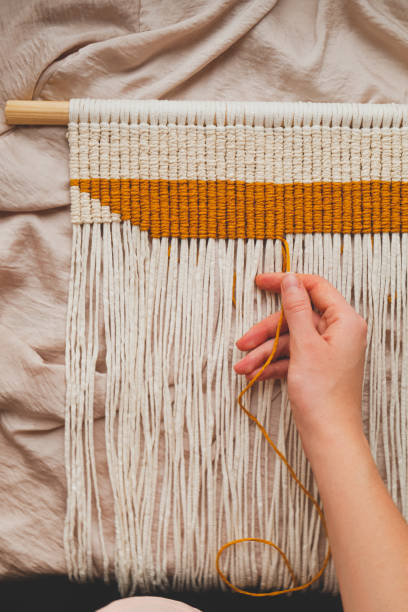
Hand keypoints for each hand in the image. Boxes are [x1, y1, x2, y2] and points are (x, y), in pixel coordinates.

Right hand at [234, 272, 367, 459]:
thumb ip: (297, 309)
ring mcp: (327, 350)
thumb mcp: (305, 345)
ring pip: (289, 340)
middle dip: (266, 332)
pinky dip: (272, 365)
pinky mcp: (316, 366)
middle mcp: (338, 332)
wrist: (329, 436)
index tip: (260, 282)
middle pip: (296, 317)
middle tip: (243, 343)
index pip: (314, 288)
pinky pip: (291, 357)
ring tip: (242, 368)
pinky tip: (254, 375)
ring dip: (264, 353)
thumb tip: (291, 281)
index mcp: (344, 321)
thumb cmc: (324, 395)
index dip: (286, 282)